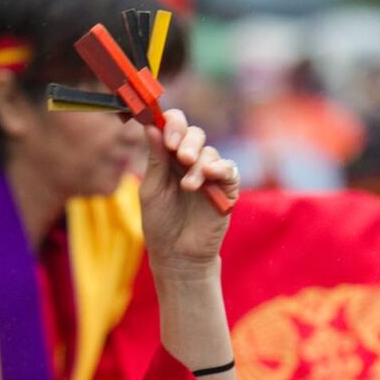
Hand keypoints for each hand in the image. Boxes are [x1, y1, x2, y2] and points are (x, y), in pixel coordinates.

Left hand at [138, 108, 239, 274]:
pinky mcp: (227, 189)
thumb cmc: (160, 223)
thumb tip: (151, 126)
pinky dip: (220, 168)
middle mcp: (191, 161)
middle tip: (179, 157)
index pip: (174, 127)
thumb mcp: (151, 190)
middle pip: (195, 134)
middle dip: (187, 142)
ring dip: (198, 165)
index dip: (172, 124)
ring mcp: (210, 174)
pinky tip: (209, 174)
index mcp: (169, 158)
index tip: (166, 137)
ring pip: (210, 153)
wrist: (177, 255)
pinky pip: (229, 170)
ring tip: (188, 187)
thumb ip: (155, 160)